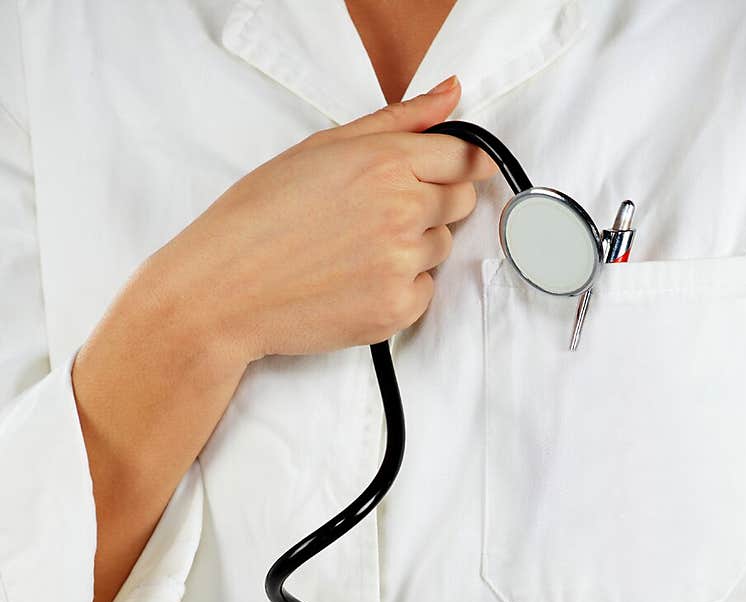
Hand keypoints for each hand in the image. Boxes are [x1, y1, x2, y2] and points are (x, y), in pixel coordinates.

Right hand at [146, 74, 494, 363]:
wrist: (226, 288)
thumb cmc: (262, 215)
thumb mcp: (324, 147)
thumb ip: (397, 121)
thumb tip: (452, 93)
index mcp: (386, 161)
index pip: (464, 158)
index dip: (457, 166)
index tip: (449, 174)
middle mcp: (402, 210)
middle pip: (460, 203)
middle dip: (432, 205)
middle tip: (379, 215)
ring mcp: (401, 263)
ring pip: (440, 249)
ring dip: (413, 248)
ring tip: (357, 250)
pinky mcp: (396, 309)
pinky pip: (424, 293)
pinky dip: (399, 289)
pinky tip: (356, 281)